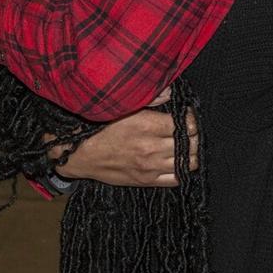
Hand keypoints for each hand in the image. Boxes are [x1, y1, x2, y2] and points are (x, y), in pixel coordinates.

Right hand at [51, 106, 198, 186]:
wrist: (77, 154)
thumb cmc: (97, 126)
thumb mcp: (121, 105)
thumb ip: (150, 97)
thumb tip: (172, 92)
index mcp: (147, 125)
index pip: (187, 124)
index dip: (192, 118)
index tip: (188, 114)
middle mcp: (152, 148)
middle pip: (192, 144)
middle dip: (195, 135)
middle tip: (190, 128)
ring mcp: (150, 167)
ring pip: (189, 162)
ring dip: (192, 152)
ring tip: (187, 144)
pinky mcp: (145, 180)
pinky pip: (176, 178)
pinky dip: (183, 169)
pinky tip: (179, 160)